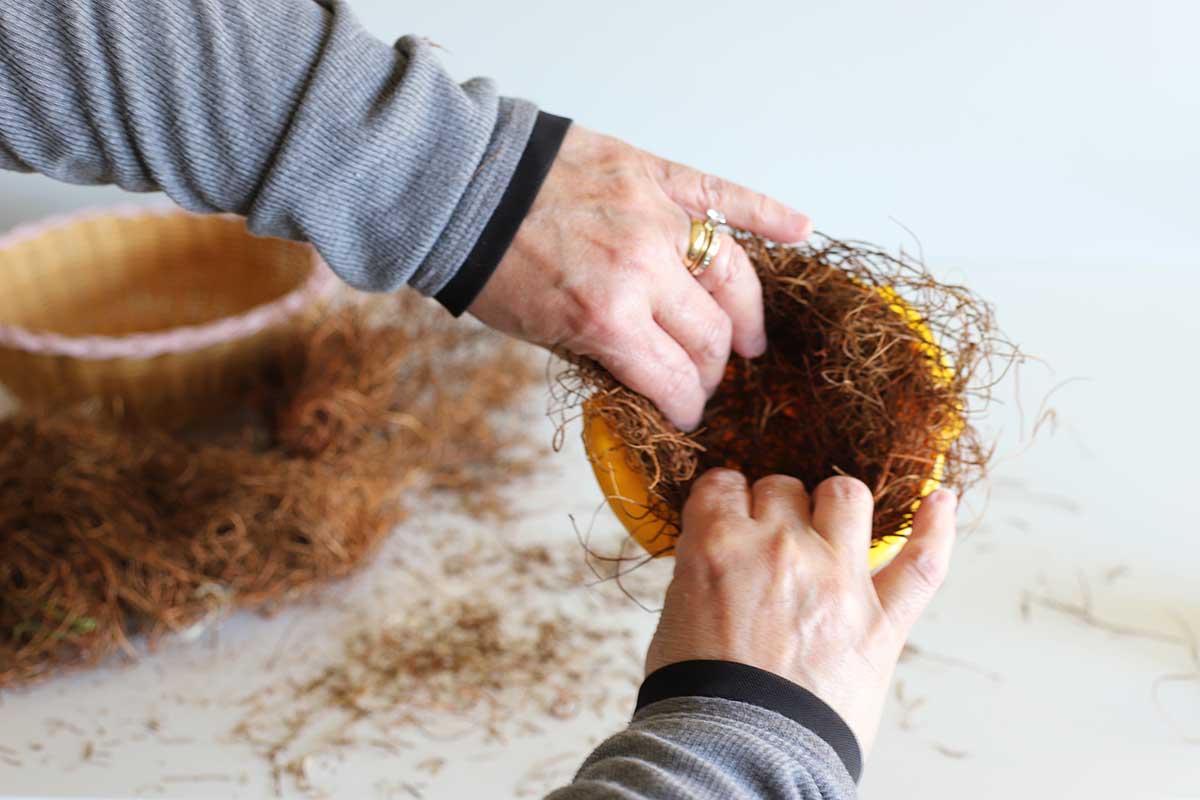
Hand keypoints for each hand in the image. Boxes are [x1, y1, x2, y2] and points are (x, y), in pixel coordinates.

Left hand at [467, 125, 811, 430]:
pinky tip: (800, 231)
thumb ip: (605, 352)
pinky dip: (767, 212)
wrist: (459, 188)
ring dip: (745, 314)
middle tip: (707, 379)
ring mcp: (657, 216)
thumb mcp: (539, 333)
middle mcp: (643, 269)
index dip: (687, 407)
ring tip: (749, 338)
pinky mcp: (655, 173)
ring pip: (732, 273)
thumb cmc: (489, 265)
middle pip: (711, 335)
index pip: (676, 380)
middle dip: (712, 370)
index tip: (688, 414)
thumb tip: (649, 375)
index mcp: (607, 318)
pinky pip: (725, 194)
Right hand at [644, 469, 957, 756]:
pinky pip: (922, 563)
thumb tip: (720, 548)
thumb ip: (703, 568)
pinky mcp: (882, 619)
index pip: (723, 484)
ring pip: (847, 496)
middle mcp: (779, 547)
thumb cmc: (697, 695)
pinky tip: (942, 502)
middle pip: (782, 487)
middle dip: (775, 505)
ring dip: (835, 502)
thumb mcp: (677, 614)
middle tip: (770, 539)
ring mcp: (837, 578)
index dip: (726, 497)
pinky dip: (937, 528)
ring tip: (831, 521)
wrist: (736, 754)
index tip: (729, 511)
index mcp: (718, 544)